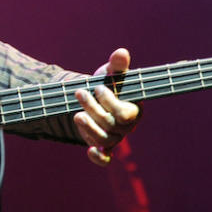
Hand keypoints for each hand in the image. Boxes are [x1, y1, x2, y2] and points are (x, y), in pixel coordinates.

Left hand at [73, 48, 140, 165]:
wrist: (95, 97)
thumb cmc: (108, 83)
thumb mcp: (111, 73)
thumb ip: (117, 66)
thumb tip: (121, 52)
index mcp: (134, 110)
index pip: (124, 114)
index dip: (110, 102)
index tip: (97, 87)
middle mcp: (127, 127)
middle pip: (111, 126)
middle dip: (93, 109)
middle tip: (79, 93)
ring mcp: (115, 137)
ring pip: (105, 140)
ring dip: (89, 128)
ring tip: (77, 115)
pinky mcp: (103, 145)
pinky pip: (105, 158)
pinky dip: (98, 158)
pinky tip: (89, 151)